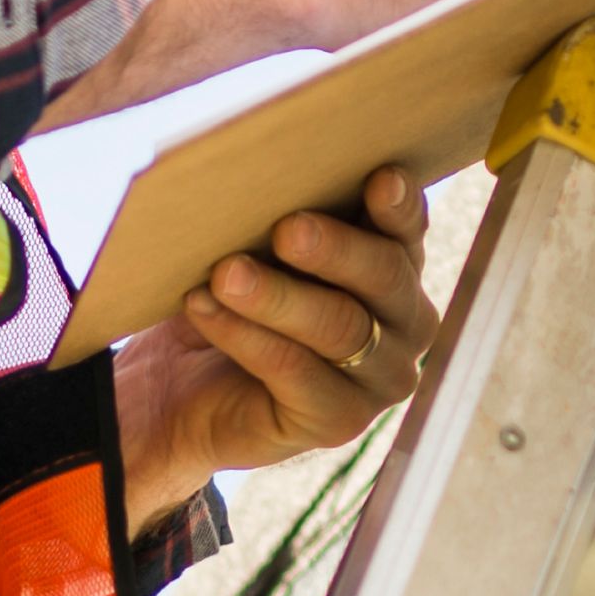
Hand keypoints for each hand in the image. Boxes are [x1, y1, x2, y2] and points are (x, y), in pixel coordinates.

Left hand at [113, 166, 441, 501]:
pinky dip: (244, 335)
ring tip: (226, 273)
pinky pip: (294, 370)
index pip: (408, 231)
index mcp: (398, 268)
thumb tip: (270, 173)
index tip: (380, 178)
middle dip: (335, 249)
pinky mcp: (341, 421)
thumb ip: (288, 219)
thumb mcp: (262, 249)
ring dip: (278, 296)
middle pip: (385, 277)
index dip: (399, 207)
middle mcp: (407, 324)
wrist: (186, 384)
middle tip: (286, 229)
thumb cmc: (235, 296)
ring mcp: (381, 379)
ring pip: (340, 327)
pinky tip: (204, 308)